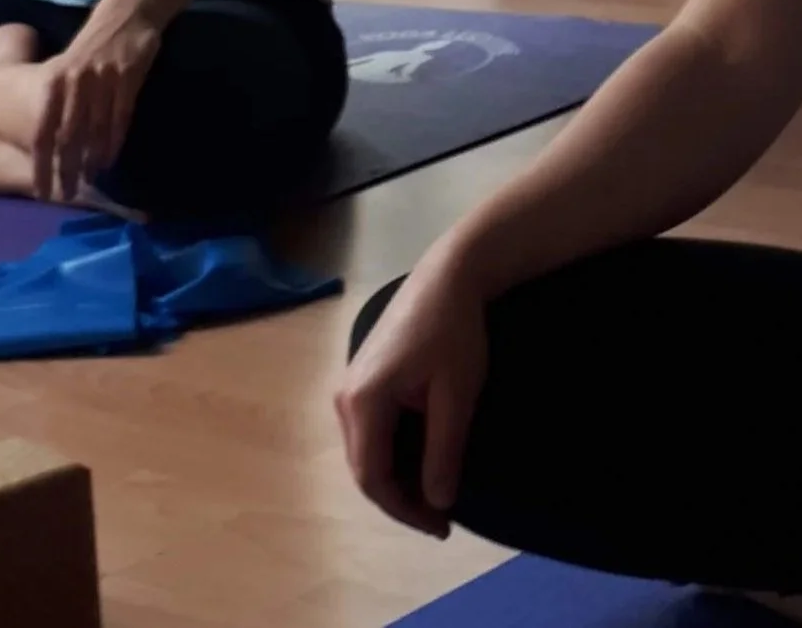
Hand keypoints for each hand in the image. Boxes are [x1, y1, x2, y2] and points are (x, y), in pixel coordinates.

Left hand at [32, 0, 161, 202]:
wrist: (127, 14)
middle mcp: (74, 83)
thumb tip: (53, 142)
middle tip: (65, 194)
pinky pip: (119, 118)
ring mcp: (102, 81)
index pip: (43, 130)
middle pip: (66, 137)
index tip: (40, 189)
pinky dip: (114, 142)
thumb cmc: (92, 46)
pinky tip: (110, 160)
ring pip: (94, 131)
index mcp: (55, 81)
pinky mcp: (127, 78)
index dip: (40, 163)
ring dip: (90, 160)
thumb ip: (60, 101)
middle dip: (65, 170)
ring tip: (88, 181)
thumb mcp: (68, 69)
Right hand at [336, 255, 489, 537]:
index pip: (373, 477)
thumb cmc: (454, 330)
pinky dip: (393, 453)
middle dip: (401, 499)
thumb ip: (444, 450)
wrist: (448, 276)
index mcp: (363, 401)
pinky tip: (422, 459)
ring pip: (366, 451)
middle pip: (364, 467)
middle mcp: (345, 397)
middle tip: (441, 518)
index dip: (404, 510)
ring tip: (435, 493)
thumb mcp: (457, 394)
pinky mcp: (361, 378)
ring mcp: (349, 386)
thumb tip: (437, 501)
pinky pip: (370, 431)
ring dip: (396, 478)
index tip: (441, 525)